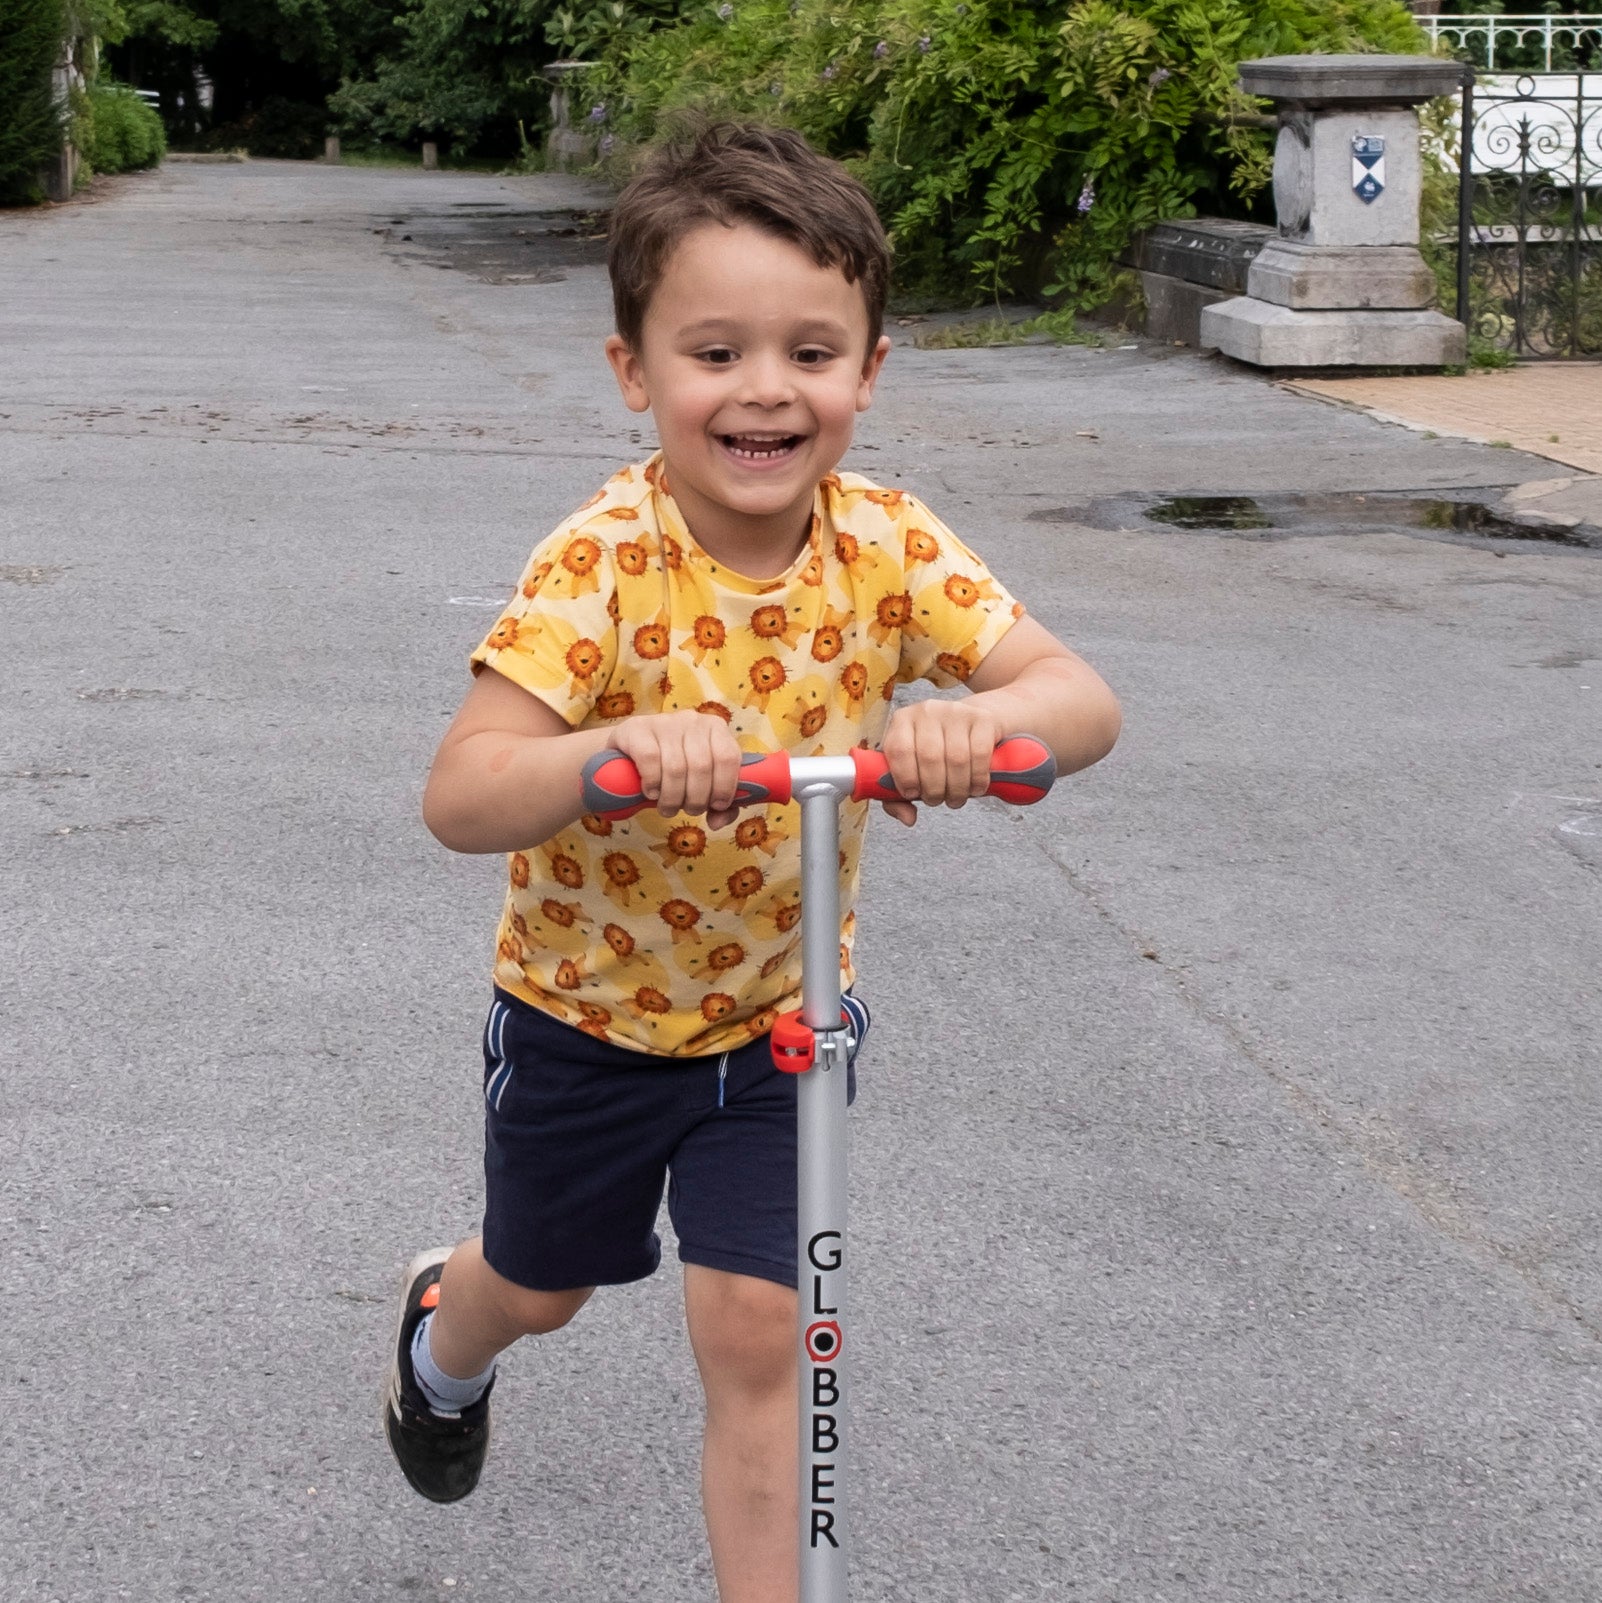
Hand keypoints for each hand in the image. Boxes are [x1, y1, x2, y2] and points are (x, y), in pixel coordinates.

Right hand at [611, 711, 745, 828]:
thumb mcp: (698, 783)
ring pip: (675, 767)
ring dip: (672, 798)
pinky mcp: (637, 728)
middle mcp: (692, 720)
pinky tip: (651, 792)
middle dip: (696, 799)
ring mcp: (664, 721)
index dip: (724, 787)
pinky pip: (650, 759)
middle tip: (687, 810)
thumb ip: (718, 805)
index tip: (715, 805)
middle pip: (702, 766)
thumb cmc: (670, 769)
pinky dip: (652, 783)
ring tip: (668, 808)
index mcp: (716, 728)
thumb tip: (717, 823)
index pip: (728, 757)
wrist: (627, 752)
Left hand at [879, 697, 1002, 827]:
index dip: (905, 778)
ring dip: (957, 788)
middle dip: (934, 789)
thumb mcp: (914, 769)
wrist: (976, 723)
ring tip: (956, 798)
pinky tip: (975, 788)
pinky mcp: (982, 718)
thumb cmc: (939, 750)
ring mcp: (955, 711)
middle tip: (937, 800)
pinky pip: (980, 754)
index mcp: (902, 721)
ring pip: (956, 758)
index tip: (913, 794)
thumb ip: (898, 797)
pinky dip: (978, 778)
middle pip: (929, 757)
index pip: (898, 749)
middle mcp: (927, 711)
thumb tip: (908, 819)